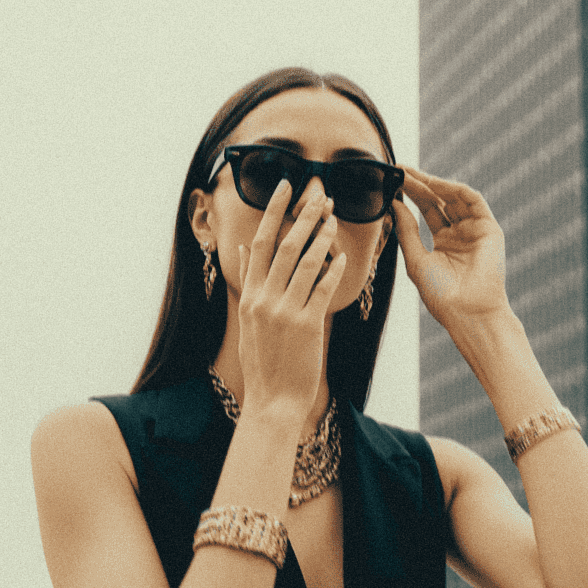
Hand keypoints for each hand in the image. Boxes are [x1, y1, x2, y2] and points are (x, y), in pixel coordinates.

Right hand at [235, 178, 348, 422]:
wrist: (272, 401)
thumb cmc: (264, 361)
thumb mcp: (247, 319)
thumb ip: (249, 280)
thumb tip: (244, 245)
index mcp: (249, 295)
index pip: (259, 242)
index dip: (272, 211)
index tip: (285, 186)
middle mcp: (263, 299)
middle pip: (284, 245)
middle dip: (303, 216)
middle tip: (319, 194)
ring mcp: (284, 312)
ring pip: (305, 263)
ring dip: (322, 237)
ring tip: (335, 219)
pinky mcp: (306, 326)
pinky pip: (322, 290)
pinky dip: (333, 271)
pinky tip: (343, 258)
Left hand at [391, 165, 509, 328]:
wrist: (467, 312)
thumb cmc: (441, 294)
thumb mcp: (415, 259)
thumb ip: (406, 231)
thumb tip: (393, 204)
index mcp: (443, 243)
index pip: (426, 211)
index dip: (410, 195)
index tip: (393, 181)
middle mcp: (460, 233)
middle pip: (438, 200)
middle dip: (419, 185)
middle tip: (400, 170)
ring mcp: (475, 229)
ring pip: (454, 197)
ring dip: (433, 183)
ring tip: (411, 175)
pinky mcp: (489, 228)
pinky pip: (472, 200)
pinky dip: (453, 189)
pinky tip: (433, 184)